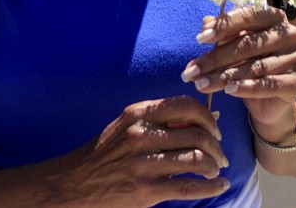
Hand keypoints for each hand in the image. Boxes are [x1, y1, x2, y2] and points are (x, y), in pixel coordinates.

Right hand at [55, 96, 230, 206]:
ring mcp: (144, 164)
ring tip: (216, 170)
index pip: (185, 105)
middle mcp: (142, 135)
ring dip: (215, 166)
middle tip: (220, 155)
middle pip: (197, 135)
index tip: (214, 128)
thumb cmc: (105, 152)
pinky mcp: (147, 190)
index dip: (207, 116)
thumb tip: (209, 117)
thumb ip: (163, 120)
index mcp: (139, 114)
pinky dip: (211, 187)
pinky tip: (218, 185)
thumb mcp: (128, 126)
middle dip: (216, 146)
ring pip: (197, 159)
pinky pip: (190, 187)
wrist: (75, 183)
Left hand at [182, 6, 295, 134]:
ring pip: (254, 67)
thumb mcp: (235, 44)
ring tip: (200, 84)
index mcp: (275, 16)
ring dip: (224, 76)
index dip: (223, 26)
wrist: (272, 97)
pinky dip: (247, 87)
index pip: (248, 15)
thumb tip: (205, 23)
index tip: (199, 38)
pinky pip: (269, 85)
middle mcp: (290, 34)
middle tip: (191, 71)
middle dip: (215, 58)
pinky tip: (228, 91)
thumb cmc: (250, 61)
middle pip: (247, 44)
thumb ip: (223, 32)